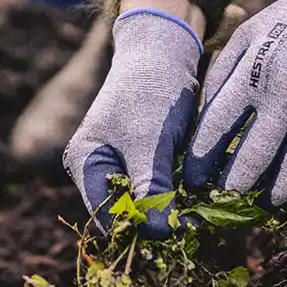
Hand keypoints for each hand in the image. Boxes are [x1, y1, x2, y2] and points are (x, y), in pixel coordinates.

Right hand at [64, 8, 203, 234]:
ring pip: (149, 205)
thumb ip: (151, 189)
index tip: (179, 230)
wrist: (165, 51)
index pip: (109, 218)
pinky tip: (201, 192)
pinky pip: (162, 190)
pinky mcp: (145, 161)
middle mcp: (98, 170)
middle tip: (197, 221)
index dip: (142, 229)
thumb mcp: (149, 142)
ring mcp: (122, 166)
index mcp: (84, 164)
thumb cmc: (150, 91)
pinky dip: (180, 193)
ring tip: (202, 206)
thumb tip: (161, 234)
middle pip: (128, 215)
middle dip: (160, 219)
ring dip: (174, 208)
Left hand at [183, 0, 286, 208]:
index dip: (199, 160)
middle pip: (250, 159)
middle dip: (230, 188)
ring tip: (257, 205)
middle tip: (219, 202)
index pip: (216, 128)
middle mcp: (284, 101)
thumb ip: (223, 70)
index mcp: (254, 76)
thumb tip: (200, 114)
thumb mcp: (251, 32)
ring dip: (269, 196)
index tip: (191, 180)